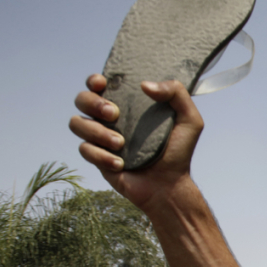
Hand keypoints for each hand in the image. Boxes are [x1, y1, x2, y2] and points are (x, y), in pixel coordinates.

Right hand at [69, 74, 203, 215]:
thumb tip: (145, 85)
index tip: (102, 83)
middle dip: (93, 103)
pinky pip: (85, 150)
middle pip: (81, 100)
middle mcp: (110, 120)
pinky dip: (101, 156)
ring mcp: (101, 139)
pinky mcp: (98, 159)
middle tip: (115, 114)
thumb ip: (176, 93)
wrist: (169, 185)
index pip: (100, 85)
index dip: (94, 81)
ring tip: (120, 144)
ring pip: (77, 123)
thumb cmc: (178, 152)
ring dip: (96, 131)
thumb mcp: (189, 120)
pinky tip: (120, 164)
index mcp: (128, 106)